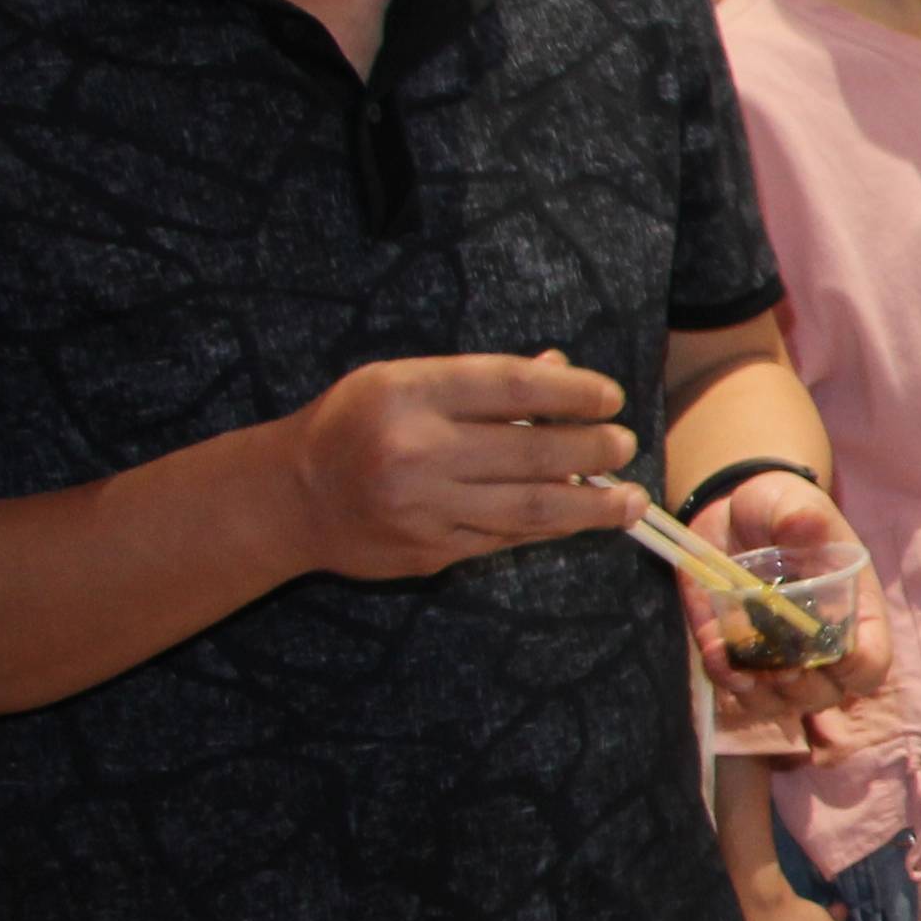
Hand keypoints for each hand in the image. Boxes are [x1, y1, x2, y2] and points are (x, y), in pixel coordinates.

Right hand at [277, 351, 639, 578]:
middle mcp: (418, 450)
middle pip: (532, 450)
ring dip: (592, 504)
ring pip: (531, 506)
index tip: (611, 397)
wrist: (289, 498)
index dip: (573, 391)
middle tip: (625, 444)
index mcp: (410, 393)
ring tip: (632, 500)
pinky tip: (580, 517)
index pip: (513, 386)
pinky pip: (507, 537)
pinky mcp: (430, 550)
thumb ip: (480, 380)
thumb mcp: (402, 380)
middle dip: (593, 449)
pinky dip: (550, 527)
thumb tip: (560, 369)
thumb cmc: (353, 424)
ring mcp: (424, 507)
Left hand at [686, 466, 896, 751]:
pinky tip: (718, 655)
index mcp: (853, 613)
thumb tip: (802, 526)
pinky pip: (736, 689)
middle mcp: (819, 646)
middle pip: (826, 695)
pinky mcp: (736, 656)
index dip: (859, 668)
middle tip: (781, 666)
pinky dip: (726, 680)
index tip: (834, 654)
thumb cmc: (780, 508)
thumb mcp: (794, 502)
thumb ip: (802, 514)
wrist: (731, 512)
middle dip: (802, 689)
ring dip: (763, 696)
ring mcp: (777, 657)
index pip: (871, 663)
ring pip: (780, 704)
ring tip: (744, 670)